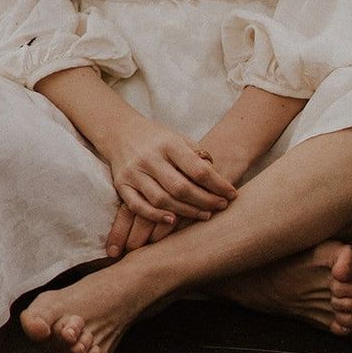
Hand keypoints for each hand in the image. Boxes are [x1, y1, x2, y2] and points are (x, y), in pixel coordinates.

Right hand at [102, 116, 236, 254]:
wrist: (120, 131)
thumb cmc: (157, 137)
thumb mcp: (178, 137)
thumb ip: (196, 154)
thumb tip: (216, 175)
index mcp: (168, 143)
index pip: (197, 169)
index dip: (217, 184)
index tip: (231, 193)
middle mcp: (150, 158)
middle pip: (181, 188)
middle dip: (205, 201)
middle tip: (221, 207)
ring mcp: (134, 172)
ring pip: (162, 199)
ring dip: (185, 211)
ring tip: (204, 215)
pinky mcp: (121, 185)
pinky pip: (138, 206)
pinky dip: (155, 216)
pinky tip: (172, 221)